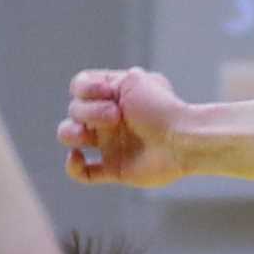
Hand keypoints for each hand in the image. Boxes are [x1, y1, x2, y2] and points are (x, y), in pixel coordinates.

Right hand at [61, 68, 201, 188]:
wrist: (183, 140)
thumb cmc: (161, 108)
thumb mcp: (134, 80)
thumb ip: (108, 80)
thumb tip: (96, 91)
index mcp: (114, 95)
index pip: (80, 87)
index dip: (84, 88)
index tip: (105, 91)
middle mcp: (109, 119)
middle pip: (75, 110)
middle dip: (88, 111)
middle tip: (115, 116)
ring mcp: (110, 144)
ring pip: (70, 137)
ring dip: (70, 133)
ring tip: (85, 135)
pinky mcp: (114, 169)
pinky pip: (82, 173)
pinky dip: (73, 167)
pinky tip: (78, 158)